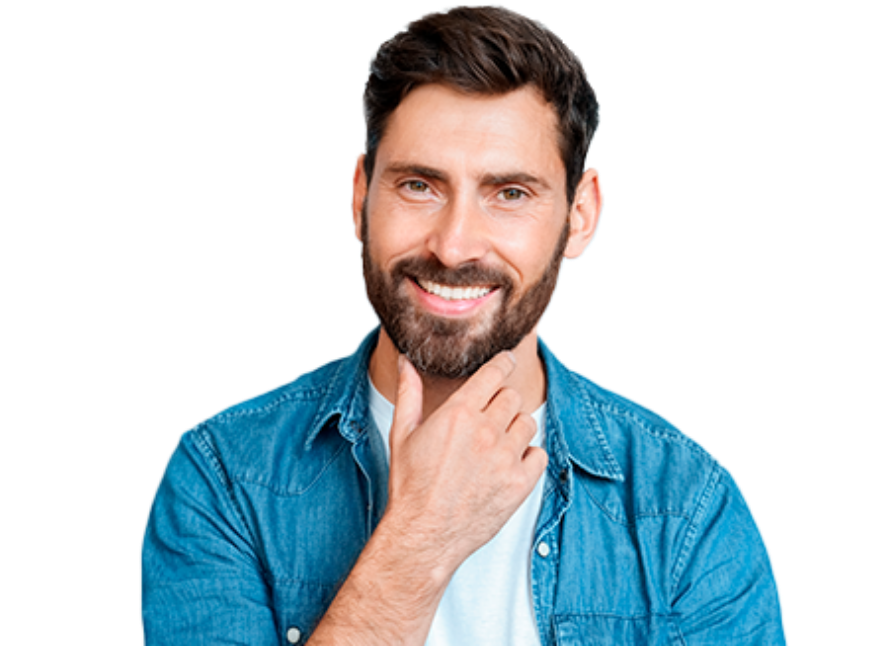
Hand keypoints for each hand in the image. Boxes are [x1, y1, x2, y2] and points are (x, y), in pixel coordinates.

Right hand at [383, 351, 547, 577]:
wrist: (424, 534)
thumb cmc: (410, 486)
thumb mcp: (402, 434)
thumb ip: (408, 393)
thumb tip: (405, 362)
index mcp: (459, 413)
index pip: (494, 372)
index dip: (503, 362)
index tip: (506, 361)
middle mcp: (486, 431)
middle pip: (512, 396)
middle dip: (502, 401)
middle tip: (490, 417)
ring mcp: (505, 458)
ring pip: (527, 422)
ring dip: (515, 428)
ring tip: (496, 444)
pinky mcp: (519, 483)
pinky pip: (539, 454)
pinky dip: (528, 456)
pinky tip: (509, 464)